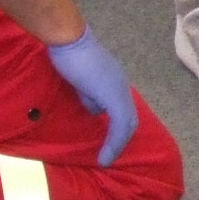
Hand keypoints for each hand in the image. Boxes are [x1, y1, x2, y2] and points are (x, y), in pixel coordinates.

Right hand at [48, 27, 140, 165]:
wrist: (68, 40)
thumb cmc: (69, 54)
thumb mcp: (80, 81)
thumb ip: (89, 95)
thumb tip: (94, 110)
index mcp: (114, 81)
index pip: (123, 110)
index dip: (118, 129)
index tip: (108, 145)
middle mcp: (122, 85)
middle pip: (130, 119)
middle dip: (121, 140)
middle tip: (109, 156)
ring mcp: (120, 89)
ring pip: (128, 123)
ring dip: (118, 144)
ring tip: (107, 159)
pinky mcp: (114, 95)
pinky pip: (120, 124)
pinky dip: (114, 142)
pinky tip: (105, 155)